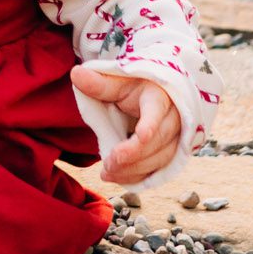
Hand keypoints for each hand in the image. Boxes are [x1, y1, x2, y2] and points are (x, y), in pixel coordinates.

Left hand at [71, 64, 182, 185]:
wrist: (155, 95)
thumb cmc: (135, 87)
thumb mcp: (118, 82)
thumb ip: (100, 83)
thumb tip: (75, 74)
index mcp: (159, 96)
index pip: (156, 110)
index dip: (150, 124)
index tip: (141, 136)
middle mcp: (174, 118)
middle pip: (158, 140)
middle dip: (133, 154)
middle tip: (108, 164)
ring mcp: (176, 137)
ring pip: (160, 158)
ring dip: (134, 169)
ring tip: (108, 173)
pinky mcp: (172, 153)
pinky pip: (159, 169)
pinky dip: (139, 177)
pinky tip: (119, 178)